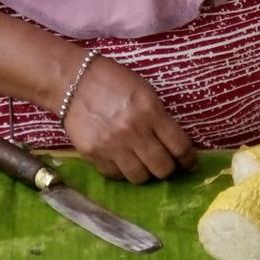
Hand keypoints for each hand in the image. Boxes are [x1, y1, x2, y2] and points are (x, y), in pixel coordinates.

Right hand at [62, 56, 196, 183]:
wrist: (71, 80)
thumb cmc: (112, 81)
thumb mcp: (144, 91)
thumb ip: (160, 117)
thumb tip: (174, 144)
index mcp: (150, 112)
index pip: (179, 147)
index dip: (188, 159)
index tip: (188, 163)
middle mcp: (133, 133)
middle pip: (162, 168)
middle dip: (168, 168)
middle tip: (164, 162)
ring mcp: (112, 147)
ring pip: (140, 178)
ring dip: (145, 172)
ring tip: (141, 162)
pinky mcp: (94, 155)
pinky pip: (116, 176)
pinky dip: (122, 171)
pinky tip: (121, 159)